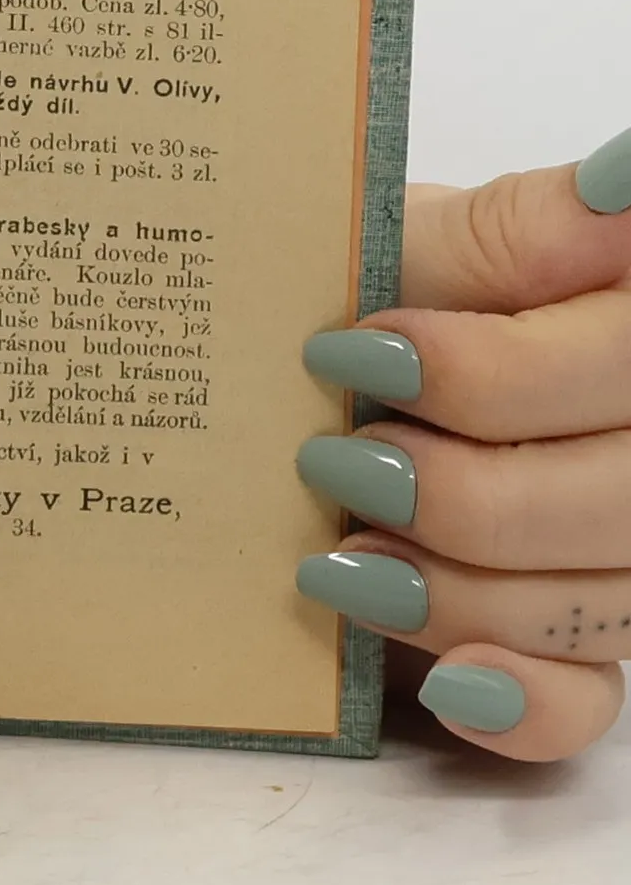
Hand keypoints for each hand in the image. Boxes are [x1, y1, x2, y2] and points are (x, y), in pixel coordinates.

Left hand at [294, 126, 630, 761]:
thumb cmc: (357, 294)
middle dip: (465, 489)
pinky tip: (447, 681)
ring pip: (600, 602)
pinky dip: (515, 700)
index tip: (368, 348)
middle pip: (624, 495)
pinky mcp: (567, 646)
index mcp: (624, 319)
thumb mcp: (406, 239)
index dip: (497, 372)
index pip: (625, 359)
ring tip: (337, 551)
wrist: (287, 385)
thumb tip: (627, 180)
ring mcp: (617, 551)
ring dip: (456, 587)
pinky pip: (582, 704)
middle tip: (329, 457)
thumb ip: (517, 230)